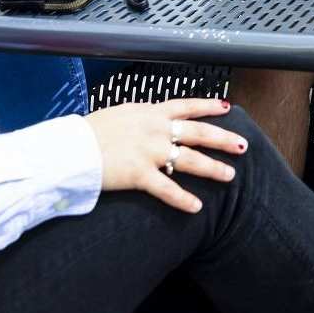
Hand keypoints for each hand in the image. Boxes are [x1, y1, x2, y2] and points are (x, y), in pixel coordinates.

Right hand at [86, 98, 247, 213]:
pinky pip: (167, 189)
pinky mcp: (139, 175)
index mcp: (151, 112)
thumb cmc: (89, 131)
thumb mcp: (119, 114)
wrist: (70, 148)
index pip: (187, 106)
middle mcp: (156, 129)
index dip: (209, 107)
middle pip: (198, 133)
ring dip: (212, 168)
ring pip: (191, 160)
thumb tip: (148, 118)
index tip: (227, 108)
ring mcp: (150, 152)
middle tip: (243, 145)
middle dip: (223, 139)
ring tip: (230, 175)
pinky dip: (183, 199)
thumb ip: (138, 118)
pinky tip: (197, 206)